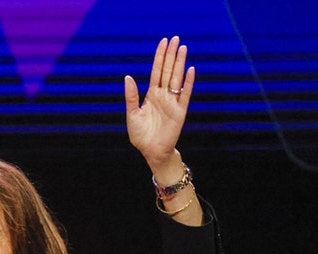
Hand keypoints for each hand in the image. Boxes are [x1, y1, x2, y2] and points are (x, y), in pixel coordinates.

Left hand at [124, 36, 194, 168]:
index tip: (163, 42)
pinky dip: (187, 83)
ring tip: (183, 48)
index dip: (159, 57)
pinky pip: (185, 94)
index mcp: (151, 95)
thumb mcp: (132, 114)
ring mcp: (172, 103)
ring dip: (180, 64)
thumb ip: (131, 96)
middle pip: (168, 71)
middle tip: (175, 38)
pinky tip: (190, 70)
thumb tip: (128, 77)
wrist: (151, 151)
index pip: (156, 71)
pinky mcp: (180, 112)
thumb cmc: (140, 135)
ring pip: (177, 79)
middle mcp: (163, 96)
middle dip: (171, 55)